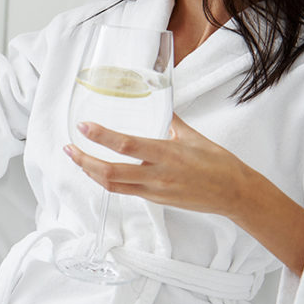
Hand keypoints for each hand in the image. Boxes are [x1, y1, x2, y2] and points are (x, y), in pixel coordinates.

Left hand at [62, 115, 265, 217]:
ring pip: (113, 186)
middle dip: (84, 161)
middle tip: (68, 148)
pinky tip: (98, 171)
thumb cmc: (218, 163)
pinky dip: (107, 181)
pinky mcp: (155, 201)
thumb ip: (170, 120)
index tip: (83, 126)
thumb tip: (158, 103)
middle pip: (110, 173)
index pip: (126, 145)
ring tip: (77, 159)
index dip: (101, 136)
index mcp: (167, 154)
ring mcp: (154, 191)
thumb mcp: (192, 136)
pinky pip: (124, 191)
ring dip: (91, 173)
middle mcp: (157, 176)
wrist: (235, 193)